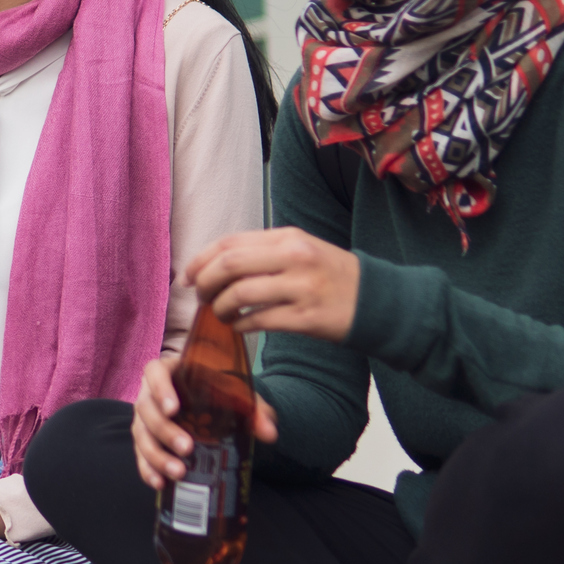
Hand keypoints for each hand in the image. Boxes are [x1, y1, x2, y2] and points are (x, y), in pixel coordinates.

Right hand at [133, 358, 278, 491]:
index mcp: (168, 371)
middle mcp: (148, 394)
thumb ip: (253, 409)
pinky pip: (139, 456)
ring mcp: (143, 419)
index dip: (160, 390)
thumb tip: (270, 432)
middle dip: (165, 431)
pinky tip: (160, 484)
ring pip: (141, 436)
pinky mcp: (144, 441)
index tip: (174, 409)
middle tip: (187, 448)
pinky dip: (147, 471)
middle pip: (146, 410)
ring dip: (157, 456)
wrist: (210, 401)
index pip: (155, 373)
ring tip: (178, 473)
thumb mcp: (235, 393)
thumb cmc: (218, 391)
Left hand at [186, 227, 359, 342]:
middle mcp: (294, 257)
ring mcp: (301, 287)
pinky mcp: (306, 317)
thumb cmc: (330, 276)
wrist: (376, 301)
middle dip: (204, 282)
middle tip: (198, 296)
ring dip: (219, 307)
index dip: (200, 260)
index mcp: (288, 237)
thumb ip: (262, 252)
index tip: (187, 276)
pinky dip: (239, 325)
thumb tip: (213, 264)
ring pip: (240, 294)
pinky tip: (238, 326)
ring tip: (219, 313)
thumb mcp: (301, 250)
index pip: (230, 243)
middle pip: (229, 265)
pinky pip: (258, 320)